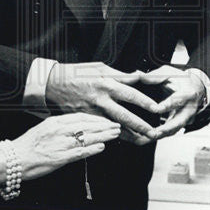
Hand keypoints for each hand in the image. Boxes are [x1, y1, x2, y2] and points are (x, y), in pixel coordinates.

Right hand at [11, 113, 120, 181]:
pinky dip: (92, 149)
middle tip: (116, 125)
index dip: (95, 118)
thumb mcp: (42, 129)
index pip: (80, 117)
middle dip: (104, 125)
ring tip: (114, 134)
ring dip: (103, 136)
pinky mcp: (59, 158)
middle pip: (86, 125)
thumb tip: (75, 126)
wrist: (12, 160)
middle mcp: (58, 131)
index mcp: (54, 122)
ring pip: (86, 137)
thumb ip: (59, 127)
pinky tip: (102, 147)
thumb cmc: (26, 146)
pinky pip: (79, 152)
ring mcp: (59, 144)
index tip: (106, 119)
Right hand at [45, 62, 162, 143]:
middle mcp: (100, 100)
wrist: (53, 84)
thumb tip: (140, 76)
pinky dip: (113, 136)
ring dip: (130, 135)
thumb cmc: (78, 73)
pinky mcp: (85, 120)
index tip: (156, 108)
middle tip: (153, 132)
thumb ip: (121, 75)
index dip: (144, 102)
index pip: (130, 94)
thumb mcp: (100, 68)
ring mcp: (92, 112)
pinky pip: (102, 130)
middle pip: (124, 116)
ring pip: (114, 127)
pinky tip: (123, 140)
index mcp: (106, 84)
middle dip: (140, 125)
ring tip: (143, 140)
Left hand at [138, 65, 206, 139]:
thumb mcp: (170, 73)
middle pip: (178, 122)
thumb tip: (139, 76)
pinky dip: (157, 136)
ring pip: (173, 131)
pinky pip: (168, 133)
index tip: (155, 109)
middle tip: (152, 133)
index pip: (177, 101)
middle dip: (165, 129)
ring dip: (158, 136)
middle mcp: (188, 109)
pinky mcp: (179, 125)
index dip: (166, 106)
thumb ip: (155, 76)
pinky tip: (144, 138)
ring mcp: (185, 119)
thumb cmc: (181, 79)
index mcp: (187, 94)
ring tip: (144, 138)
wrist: (195, 88)